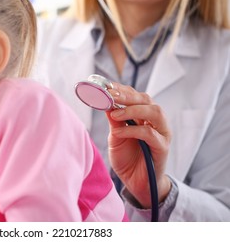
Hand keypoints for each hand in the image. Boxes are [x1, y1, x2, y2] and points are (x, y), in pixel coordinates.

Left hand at [106, 82, 171, 207]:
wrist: (136, 183)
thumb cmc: (127, 158)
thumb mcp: (115, 136)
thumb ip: (114, 120)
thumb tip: (105, 101)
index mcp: (144, 116)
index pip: (136, 96)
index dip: (122, 89)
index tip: (106, 86)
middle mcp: (156, 122)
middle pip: (147, 100)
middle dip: (127, 95)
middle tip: (110, 95)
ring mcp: (162, 134)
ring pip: (154, 112)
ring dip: (133, 109)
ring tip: (115, 114)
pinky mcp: (162, 148)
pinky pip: (150, 134)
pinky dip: (132, 130)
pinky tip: (118, 132)